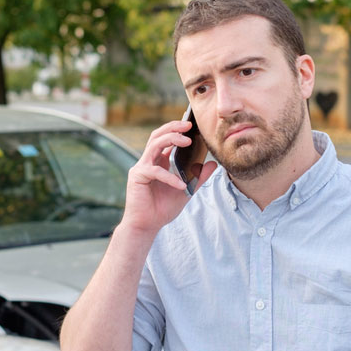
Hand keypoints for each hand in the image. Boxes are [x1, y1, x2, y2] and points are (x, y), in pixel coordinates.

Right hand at [121, 120, 216, 234]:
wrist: (147, 226)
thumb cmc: (162, 209)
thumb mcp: (186, 191)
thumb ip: (198, 178)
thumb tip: (213, 165)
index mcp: (158, 162)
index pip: (165, 139)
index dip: (176, 129)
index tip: (192, 124)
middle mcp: (148, 162)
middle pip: (157, 135)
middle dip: (173, 127)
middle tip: (189, 125)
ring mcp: (141, 168)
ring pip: (154, 145)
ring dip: (171, 139)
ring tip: (187, 141)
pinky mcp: (137, 177)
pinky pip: (155, 171)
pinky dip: (170, 177)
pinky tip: (181, 185)